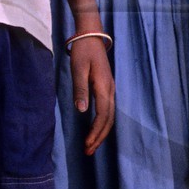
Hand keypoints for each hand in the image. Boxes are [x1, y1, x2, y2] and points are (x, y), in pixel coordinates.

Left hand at [69, 38, 114, 152]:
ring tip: (91, 145)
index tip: (86, 145)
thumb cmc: (83, 51)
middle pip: (108, 120)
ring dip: (101, 132)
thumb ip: (80, 90)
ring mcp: (110, 89)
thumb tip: (81, 111)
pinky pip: (107, 110)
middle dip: (99, 138)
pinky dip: (102, 123)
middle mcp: (110, 90)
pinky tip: (95, 129)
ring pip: (109, 117)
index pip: (102, 116)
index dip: (95, 132)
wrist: (91, 36)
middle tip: (88, 152)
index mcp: (103, 88)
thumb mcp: (78, 69)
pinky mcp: (107, 88)